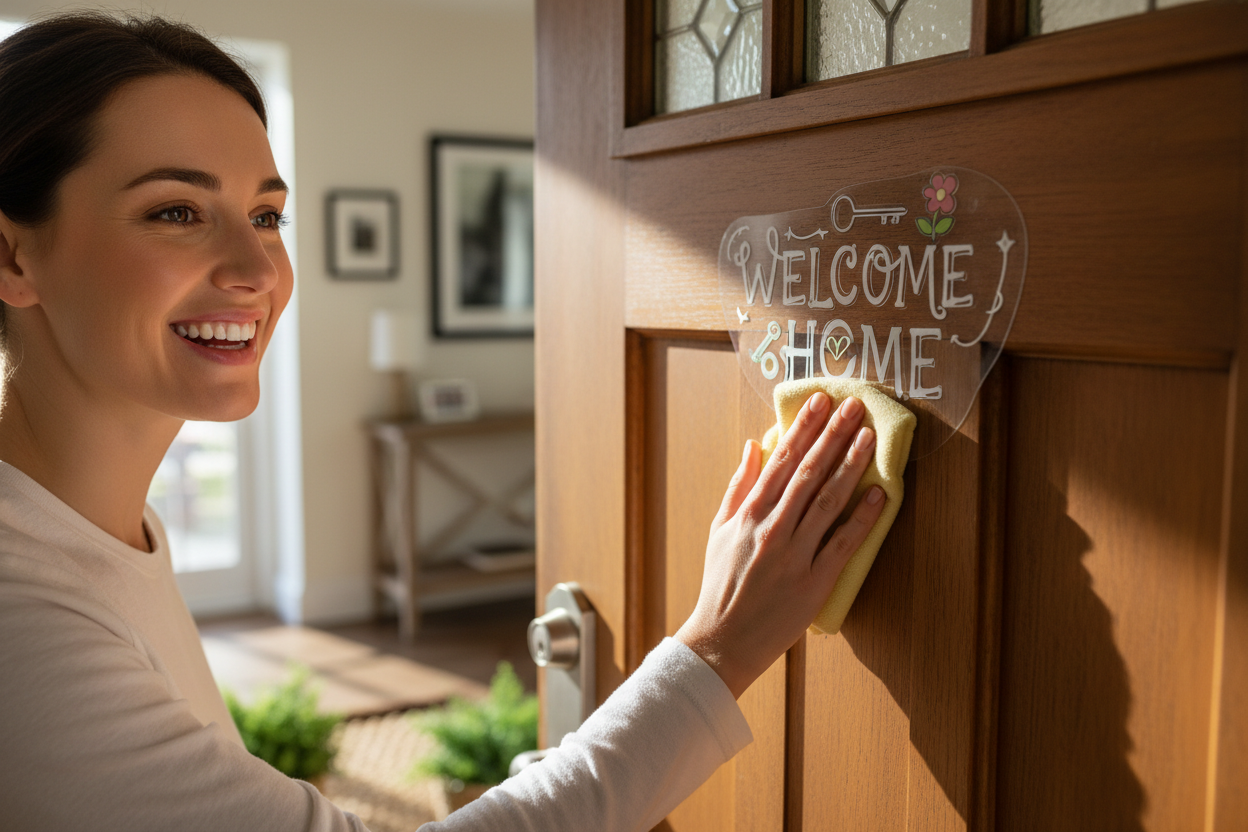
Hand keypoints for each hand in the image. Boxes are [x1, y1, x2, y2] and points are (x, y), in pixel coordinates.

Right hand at [674, 392, 885, 698]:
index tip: (820, 401)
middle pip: (809, 472)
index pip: (780, 459)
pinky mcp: (815, 582)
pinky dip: (862, 517)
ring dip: (851, 465)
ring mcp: (795, 555)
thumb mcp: (719, 530)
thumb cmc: (721, 585)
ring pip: (828, 500)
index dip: (803, 427)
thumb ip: (738, 487)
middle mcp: (772, 528)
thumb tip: (752, 447)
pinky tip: (880, 494)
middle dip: (833, 434)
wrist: (723, 639)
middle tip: (854, 405)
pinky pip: (844, 543)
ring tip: (870, 436)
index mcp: (748, 513)